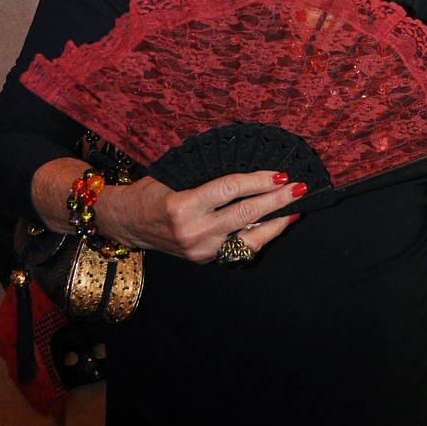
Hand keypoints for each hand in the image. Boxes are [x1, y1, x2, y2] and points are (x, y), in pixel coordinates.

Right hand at [98, 169, 304, 262]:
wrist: (127, 223)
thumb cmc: (151, 192)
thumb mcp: (173, 175)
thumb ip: (207, 176)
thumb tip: (249, 165)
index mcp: (182, 206)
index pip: (229, 190)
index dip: (257, 181)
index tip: (279, 174)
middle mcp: (193, 231)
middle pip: (245, 214)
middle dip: (276, 200)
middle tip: (298, 188)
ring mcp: (201, 250)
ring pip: (249, 237)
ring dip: (276, 221)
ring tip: (296, 208)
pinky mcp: (206, 259)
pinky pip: (241, 247)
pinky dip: (262, 235)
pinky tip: (277, 224)